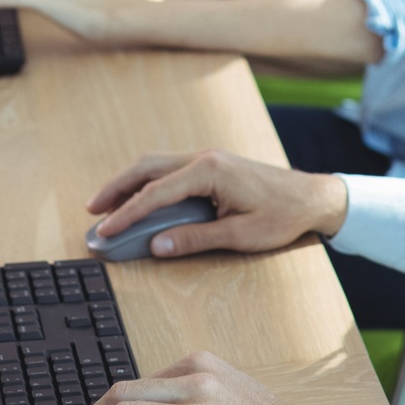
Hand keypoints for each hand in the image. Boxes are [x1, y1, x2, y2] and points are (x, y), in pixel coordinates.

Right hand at [87, 150, 347, 255]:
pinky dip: (148, 182)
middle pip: (146, 168)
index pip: (155, 193)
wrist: (313, 197)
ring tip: (106, 205)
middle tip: (92, 212)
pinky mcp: (212, 165)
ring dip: (129, 183)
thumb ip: (195, 239)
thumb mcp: (240, 235)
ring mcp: (207, 158)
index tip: (104, 231)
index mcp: (208, 171)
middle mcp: (204, 158)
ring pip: (156, 166)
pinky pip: (170, 170)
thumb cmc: (282, 216)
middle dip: (115, 189)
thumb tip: (157, 246)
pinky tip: (140, 198)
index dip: (125, 214)